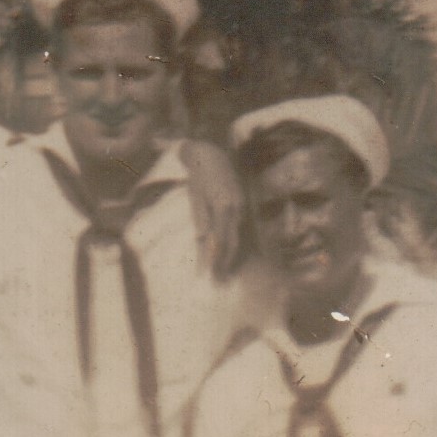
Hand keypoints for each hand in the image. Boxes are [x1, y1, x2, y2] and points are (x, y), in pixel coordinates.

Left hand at [179, 140, 241, 277]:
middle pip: (232, 243)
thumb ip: (201, 218)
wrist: (211, 153)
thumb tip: (202, 239)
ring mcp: (240, 206)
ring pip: (236, 238)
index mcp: (224, 206)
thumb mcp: (196, 196)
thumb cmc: (198, 176)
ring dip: (229, 257)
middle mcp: (236, 208)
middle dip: (225, 264)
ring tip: (223, 275)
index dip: (215, 260)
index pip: (221, 241)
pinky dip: (232, 244)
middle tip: (218, 283)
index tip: (208, 276)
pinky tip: (228, 255)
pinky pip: (237, 229)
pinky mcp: (240, 205)